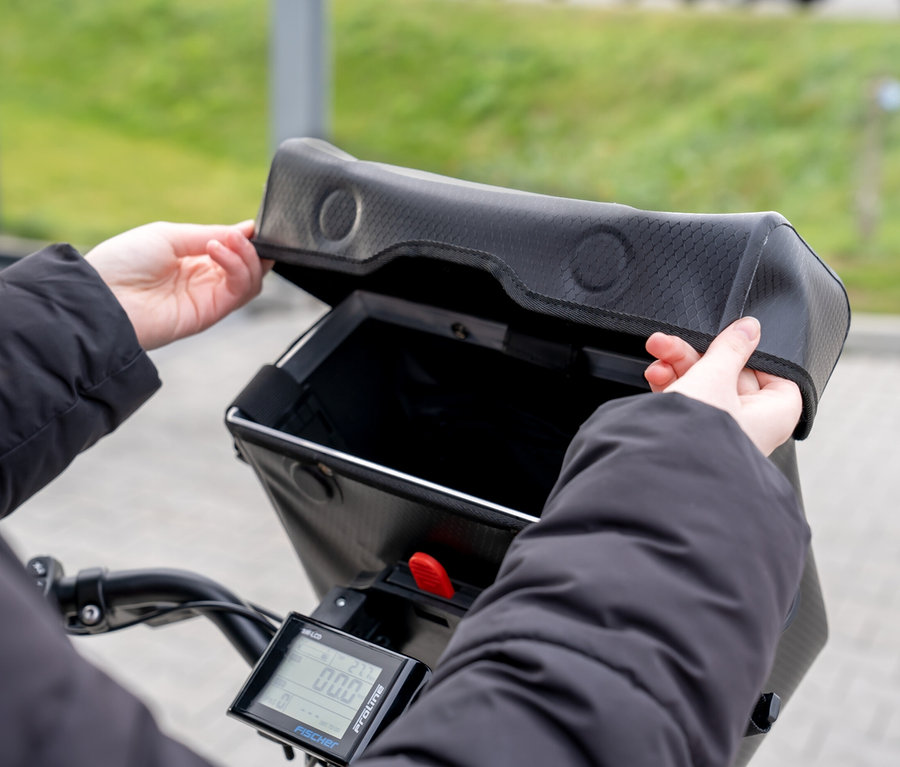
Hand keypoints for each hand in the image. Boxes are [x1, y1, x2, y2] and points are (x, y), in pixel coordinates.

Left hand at [86, 221, 271, 349]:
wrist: (103, 296)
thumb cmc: (123, 262)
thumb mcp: (169, 235)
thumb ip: (210, 233)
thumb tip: (248, 229)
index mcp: (192, 260)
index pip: (233, 251)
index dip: (246, 239)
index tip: (253, 226)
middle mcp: (203, 280)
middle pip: (248, 267)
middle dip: (252, 248)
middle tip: (244, 235)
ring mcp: (208, 298)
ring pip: (251, 281)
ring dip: (248, 257)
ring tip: (228, 241)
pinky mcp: (211, 313)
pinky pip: (239, 291)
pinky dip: (237, 268)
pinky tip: (218, 251)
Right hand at [644, 317, 801, 455]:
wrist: (659, 471)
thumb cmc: (698, 435)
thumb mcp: (714, 376)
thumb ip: (731, 348)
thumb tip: (748, 328)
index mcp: (774, 415)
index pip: (775, 376)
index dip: (752, 356)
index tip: (730, 342)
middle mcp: (752, 428)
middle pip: (731, 376)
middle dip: (696, 356)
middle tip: (673, 342)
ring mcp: (722, 435)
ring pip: (705, 387)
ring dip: (678, 366)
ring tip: (657, 351)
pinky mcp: (694, 439)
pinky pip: (688, 404)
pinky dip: (672, 387)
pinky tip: (655, 375)